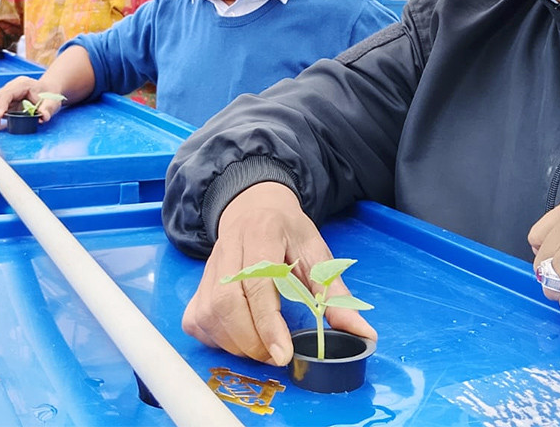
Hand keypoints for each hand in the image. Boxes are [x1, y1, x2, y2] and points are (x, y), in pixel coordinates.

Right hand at [0, 76, 63, 129]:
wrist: (48, 90)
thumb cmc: (49, 95)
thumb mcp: (52, 102)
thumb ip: (48, 109)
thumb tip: (43, 117)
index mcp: (22, 84)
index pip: (7, 93)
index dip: (2, 104)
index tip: (0, 116)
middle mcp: (11, 88)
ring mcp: (6, 94)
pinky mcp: (4, 102)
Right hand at [182, 182, 376, 365]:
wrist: (254, 205)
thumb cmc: (287, 230)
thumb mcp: (317, 252)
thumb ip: (335, 294)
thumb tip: (364, 333)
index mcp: (262, 235)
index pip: (258, 283)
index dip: (268, 323)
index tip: (283, 354)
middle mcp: (228, 249)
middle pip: (227, 303)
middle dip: (251, 340)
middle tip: (276, 355)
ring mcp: (209, 267)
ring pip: (209, 314)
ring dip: (234, 343)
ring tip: (261, 349)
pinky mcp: (199, 283)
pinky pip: (196, 319)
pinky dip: (214, 338)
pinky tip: (236, 339)